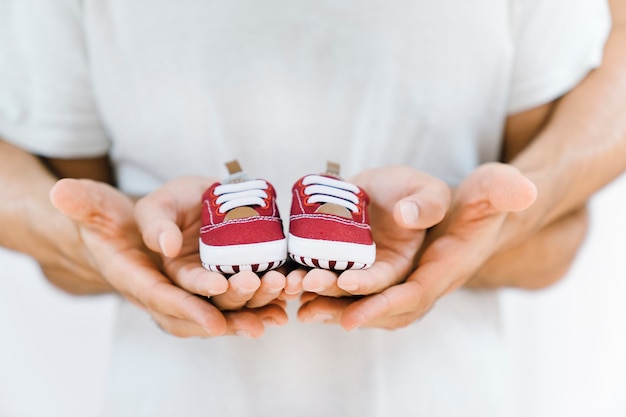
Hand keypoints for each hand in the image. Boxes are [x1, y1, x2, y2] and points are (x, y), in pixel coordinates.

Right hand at [50, 178, 285, 337]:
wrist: (136, 230)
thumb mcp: (103, 205)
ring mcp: (188, 292)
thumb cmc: (121, 217)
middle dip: (229, 313)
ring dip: (250, 313)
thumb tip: (76, 200)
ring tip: (278, 312)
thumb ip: (87, 204)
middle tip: (258, 310)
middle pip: (197, 312)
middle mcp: (164, 292)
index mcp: (134, 277)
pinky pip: (234, 303)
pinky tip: (282, 311)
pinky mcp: (209, 285)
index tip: (214, 320)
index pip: (160, 298)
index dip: (188, 308)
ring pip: (219, 311)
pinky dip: (258, 308)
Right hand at [134, 176, 288, 311]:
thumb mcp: (156, 206)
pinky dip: (279, 294)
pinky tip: (293, 291)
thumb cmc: (173, 202)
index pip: (185, 288)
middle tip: (253, 282)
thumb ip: (156, 225)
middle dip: (237, 296)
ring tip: (279, 285)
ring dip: (262, 298)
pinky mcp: (250, 276)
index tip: (217, 284)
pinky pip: (265, 292)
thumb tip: (167, 246)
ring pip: (245, 302)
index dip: (201, 288)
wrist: (202, 199)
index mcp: (175, 275)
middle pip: (219, 302)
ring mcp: (229, 285)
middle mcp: (204, 287)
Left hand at [294, 165, 449, 318]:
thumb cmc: (414, 191)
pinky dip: (298, 277)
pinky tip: (282, 280)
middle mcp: (374, 276)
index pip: (386, 282)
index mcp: (402, 265)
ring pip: (330, 290)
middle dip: (331, 291)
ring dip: (311, 290)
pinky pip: (315, 273)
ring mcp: (351, 272)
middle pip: (352, 293)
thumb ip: (427, 204)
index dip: (367, 283)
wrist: (387, 190)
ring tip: (290, 286)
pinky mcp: (331, 262)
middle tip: (309, 283)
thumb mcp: (430, 192)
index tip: (348, 281)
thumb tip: (406, 215)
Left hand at [299, 163, 536, 329]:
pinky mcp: (383, 270)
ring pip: (364, 303)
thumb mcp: (490, 188)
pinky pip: (355, 292)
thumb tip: (488, 197)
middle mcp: (420, 282)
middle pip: (380, 306)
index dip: (382, 304)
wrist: (472, 211)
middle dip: (345, 308)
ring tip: (297, 305)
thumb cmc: (478, 199)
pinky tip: (298, 291)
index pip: (414, 294)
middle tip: (310, 306)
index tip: (350, 314)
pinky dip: (328, 295)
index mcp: (445, 268)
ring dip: (330, 307)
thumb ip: (498, 189)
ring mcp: (401, 280)